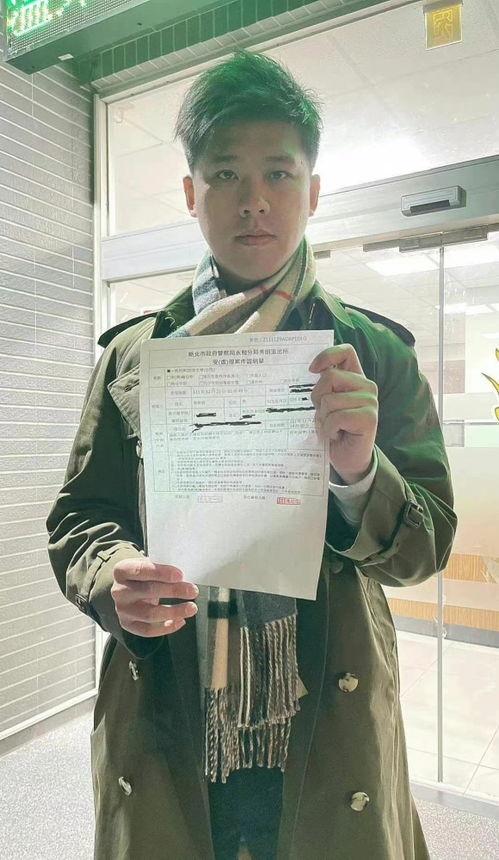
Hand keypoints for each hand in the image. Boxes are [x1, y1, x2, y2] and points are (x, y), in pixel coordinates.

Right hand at [111, 557, 197, 637]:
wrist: (128, 589)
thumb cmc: (143, 575)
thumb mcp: (149, 565)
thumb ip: (162, 569)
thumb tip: (185, 577)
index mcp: (122, 570)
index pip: (140, 570)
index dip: (161, 573)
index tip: (180, 575)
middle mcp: (119, 591)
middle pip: (148, 591)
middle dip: (174, 591)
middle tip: (192, 591)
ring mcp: (122, 610)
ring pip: (150, 614)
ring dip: (174, 612)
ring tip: (191, 608)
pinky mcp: (128, 625)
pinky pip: (148, 630)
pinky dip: (167, 627)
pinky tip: (180, 620)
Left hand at [309, 344, 377, 483]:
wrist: (348, 459)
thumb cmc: (334, 430)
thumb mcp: (325, 405)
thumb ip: (325, 387)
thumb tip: (313, 371)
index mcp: (355, 378)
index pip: (345, 352)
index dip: (327, 356)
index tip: (312, 370)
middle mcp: (366, 386)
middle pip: (330, 377)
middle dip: (317, 398)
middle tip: (324, 415)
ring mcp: (370, 401)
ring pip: (330, 400)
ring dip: (323, 419)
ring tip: (332, 428)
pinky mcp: (369, 418)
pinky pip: (336, 417)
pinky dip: (329, 430)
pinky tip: (336, 436)